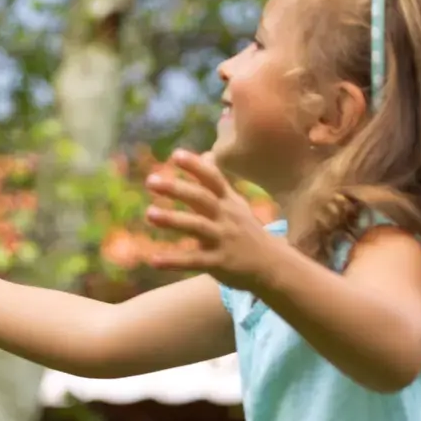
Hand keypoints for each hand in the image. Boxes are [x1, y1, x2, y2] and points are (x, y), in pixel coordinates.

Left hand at [144, 150, 285, 294]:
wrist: (272, 265)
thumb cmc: (245, 230)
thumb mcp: (235, 203)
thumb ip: (216, 182)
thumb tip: (205, 154)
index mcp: (228, 201)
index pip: (212, 178)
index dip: (195, 166)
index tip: (175, 155)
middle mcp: (226, 216)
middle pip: (202, 198)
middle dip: (177, 188)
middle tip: (151, 181)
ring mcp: (224, 239)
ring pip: (197, 226)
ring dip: (173, 219)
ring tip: (149, 213)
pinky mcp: (220, 262)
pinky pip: (194, 261)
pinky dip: (174, 261)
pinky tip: (154, 260)